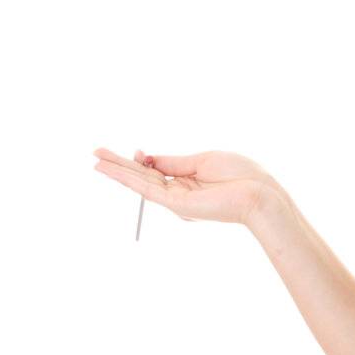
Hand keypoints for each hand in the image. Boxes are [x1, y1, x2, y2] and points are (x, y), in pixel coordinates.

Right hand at [90, 147, 284, 227]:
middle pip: (143, 177)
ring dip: (116, 170)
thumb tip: (148, 158)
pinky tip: (110, 170)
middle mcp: (180, 194)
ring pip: (140, 182)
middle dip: (120, 165)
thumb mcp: (202, 161)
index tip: (137, 150)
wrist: (259, 194)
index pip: (158, 170)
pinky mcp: (176, 204)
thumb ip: (173, 162)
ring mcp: (177, 201)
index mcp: (189, 181)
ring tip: (94, 160)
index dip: (144, 159)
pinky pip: (146, 189)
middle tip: (95, 154)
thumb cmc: (240, 175)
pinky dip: (126, 178)